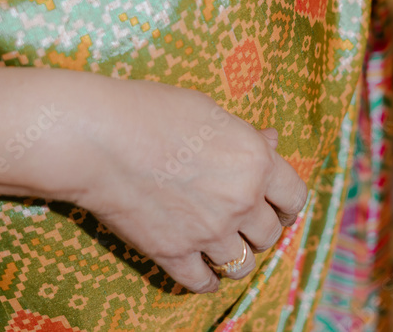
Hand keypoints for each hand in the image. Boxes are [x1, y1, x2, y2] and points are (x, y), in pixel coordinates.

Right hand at [28, 77, 307, 293]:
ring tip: (225, 246)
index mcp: (255, 162)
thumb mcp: (209, 112)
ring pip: (243, 264)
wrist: (98, 137)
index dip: (286, 202)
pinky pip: (203, 282)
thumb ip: (244, 135)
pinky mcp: (174, 253)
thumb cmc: (152, 111)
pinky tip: (203, 271)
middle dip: (259, 228)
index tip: (277, 205)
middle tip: (245, 222)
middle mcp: (240, 201)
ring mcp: (208, 232)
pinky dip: (207, 280)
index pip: (294, 197)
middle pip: (269, 234)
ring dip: (236, 256)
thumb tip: (270, 142)